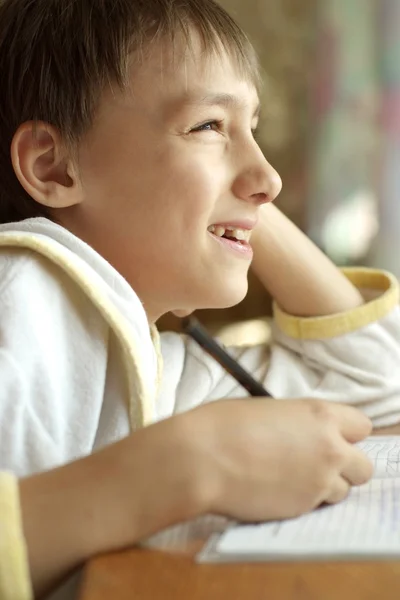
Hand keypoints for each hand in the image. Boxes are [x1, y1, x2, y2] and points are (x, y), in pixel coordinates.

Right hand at [178, 397, 372, 521]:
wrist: (201, 459)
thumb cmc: (223, 425)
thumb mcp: (268, 409)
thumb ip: (297, 423)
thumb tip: (302, 434)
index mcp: (320, 416)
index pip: (361, 426)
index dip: (346, 434)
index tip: (331, 437)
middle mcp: (329, 449)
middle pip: (363, 466)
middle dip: (345, 466)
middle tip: (317, 463)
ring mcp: (318, 483)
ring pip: (343, 491)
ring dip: (324, 486)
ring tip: (290, 478)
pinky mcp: (302, 510)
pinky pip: (316, 507)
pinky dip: (303, 501)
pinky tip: (275, 490)